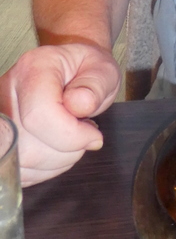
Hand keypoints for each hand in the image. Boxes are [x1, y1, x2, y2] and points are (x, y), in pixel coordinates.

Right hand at [0, 44, 120, 185]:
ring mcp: (1, 116)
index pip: (38, 114)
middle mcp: (7, 91)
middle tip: (84, 132)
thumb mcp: (103, 69)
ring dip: (57, 160)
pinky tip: (57, 146)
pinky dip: (44, 168)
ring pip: (22, 162)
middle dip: (65, 150)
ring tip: (72, 136)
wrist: (73, 70)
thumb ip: (95, 85)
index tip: (93, 133)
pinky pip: (19, 170)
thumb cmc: (87, 69)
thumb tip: (78, 104)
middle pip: (26, 146)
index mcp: (33, 68)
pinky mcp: (3, 138)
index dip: (70, 134)